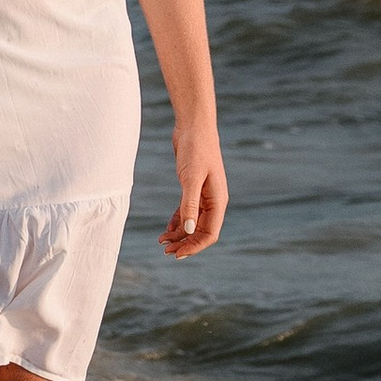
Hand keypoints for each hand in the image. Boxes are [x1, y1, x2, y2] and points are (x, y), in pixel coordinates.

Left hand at [159, 123, 227, 256]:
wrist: (193, 126)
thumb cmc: (196, 149)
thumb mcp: (191, 178)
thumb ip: (189, 204)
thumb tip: (187, 230)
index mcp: (218, 201)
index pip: (209, 233)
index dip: (194, 246)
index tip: (177, 253)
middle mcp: (213, 201)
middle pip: (201, 231)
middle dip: (185, 243)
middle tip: (166, 251)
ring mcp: (204, 195)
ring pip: (192, 223)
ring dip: (179, 234)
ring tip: (162, 242)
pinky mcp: (193, 188)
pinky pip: (187, 211)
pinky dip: (177, 221)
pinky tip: (166, 229)